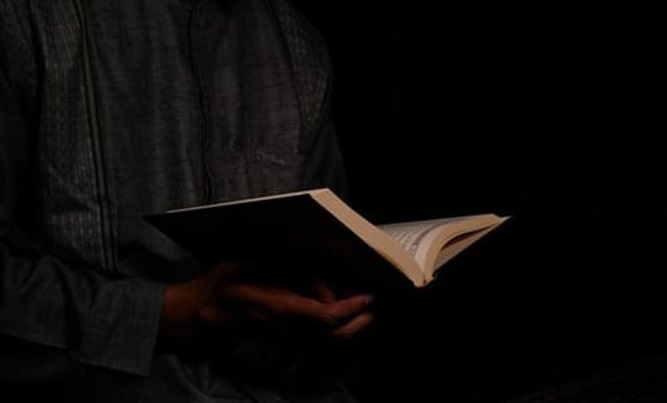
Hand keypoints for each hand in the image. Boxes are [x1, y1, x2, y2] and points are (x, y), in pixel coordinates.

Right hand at [158, 261, 374, 346]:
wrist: (198, 315)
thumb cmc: (218, 286)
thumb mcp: (244, 263)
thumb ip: (276, 261)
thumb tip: (304, 255)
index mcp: (277, 307)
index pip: (323, 316)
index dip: (348, 308)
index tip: (366, 297)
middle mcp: (285, 326)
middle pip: (331, 333)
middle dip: (356, 321)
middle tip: (370, 304)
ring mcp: (284, 333)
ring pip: (324, 338)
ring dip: (347, 324)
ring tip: (359, 305)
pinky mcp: (281, 334)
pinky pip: (314, 336)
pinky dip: (332, 325)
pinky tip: (337, 311)